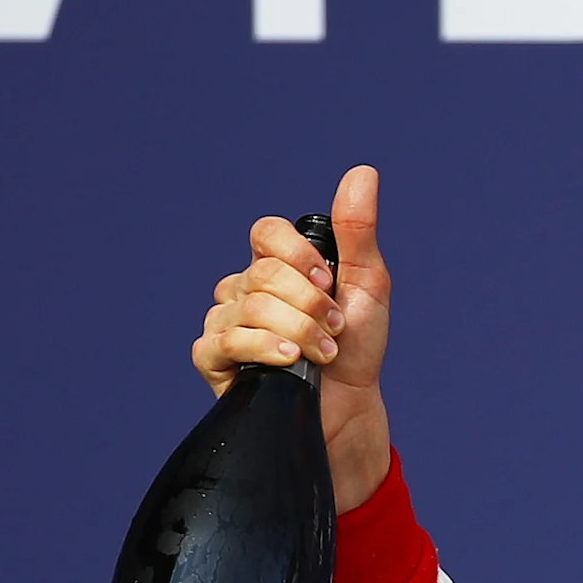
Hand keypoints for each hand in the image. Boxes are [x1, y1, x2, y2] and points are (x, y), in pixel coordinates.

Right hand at [193, 164, 395, 510]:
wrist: (349, 411)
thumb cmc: (358, 349)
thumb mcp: (367, 284)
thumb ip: (357, 231)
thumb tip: (363, 172)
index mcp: (276, 268)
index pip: (266, 233)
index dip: (298, 255)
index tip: (329, 283)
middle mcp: (245, 290)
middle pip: (262, 272)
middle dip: (309, 303)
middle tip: (334, 328)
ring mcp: (226, 324)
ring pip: (249, 306)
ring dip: (298, 330)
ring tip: (323, 354)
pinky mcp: (215, 361)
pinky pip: (225, 341)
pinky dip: (264, 348)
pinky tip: (291, 363)